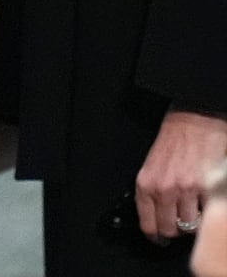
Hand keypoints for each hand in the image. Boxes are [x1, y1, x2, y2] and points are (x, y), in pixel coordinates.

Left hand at [136, 106, 226, 241]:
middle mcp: (165, 189)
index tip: (160, 238)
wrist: (196, 119)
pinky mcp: (209, 188)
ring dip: (195, 221)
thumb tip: (157, 216)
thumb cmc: (175, 137)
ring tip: (195, 208)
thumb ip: (153, 191)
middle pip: (171, 230)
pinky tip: (206, 202)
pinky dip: (208, 213)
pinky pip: (209, 215)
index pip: (148, 224)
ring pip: (192, 226)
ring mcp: (188, 190)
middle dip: (177, 230)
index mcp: (146, 183)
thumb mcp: (153, 164)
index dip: (155, 236)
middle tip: (181, 223)